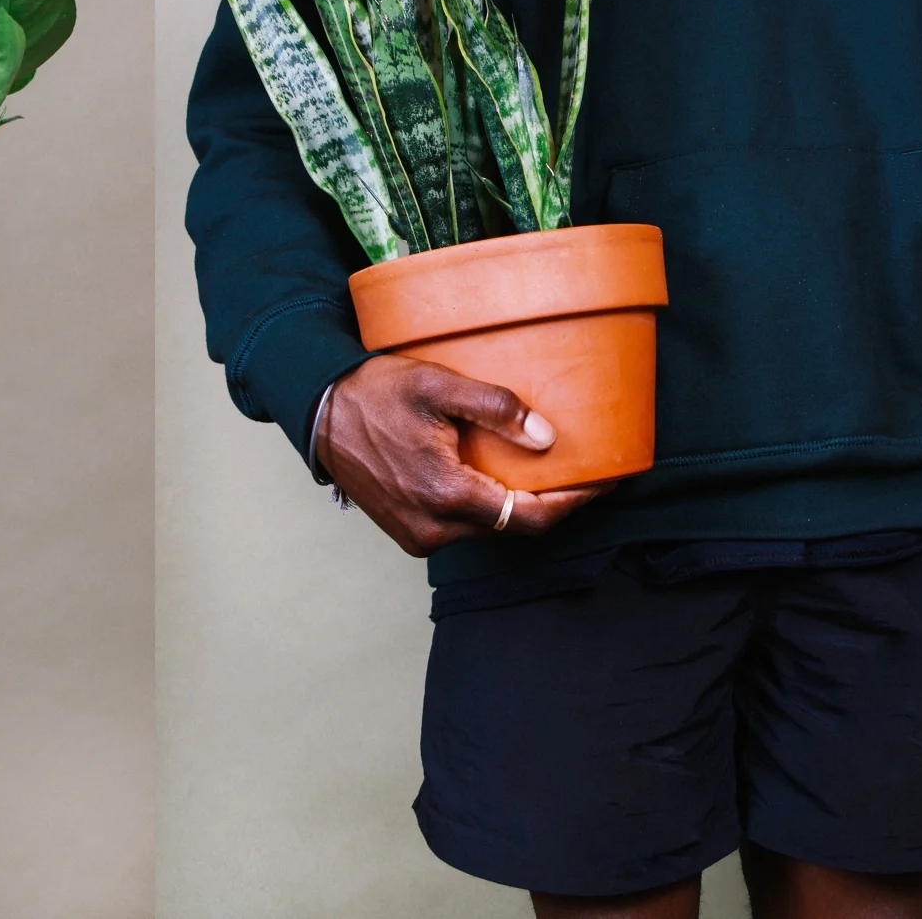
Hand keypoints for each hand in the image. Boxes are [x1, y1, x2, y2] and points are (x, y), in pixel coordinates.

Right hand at [317, 354, 611, 556]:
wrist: (317, 411)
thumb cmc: (372, 393)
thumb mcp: (435, 386)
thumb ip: (494, 408)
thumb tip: (546, 436)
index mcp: (445, 494)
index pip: (529, 516)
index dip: (573, 502)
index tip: (603, 483)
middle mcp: (433, 527)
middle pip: (511, 524)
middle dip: (547, 500)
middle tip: (578, 470)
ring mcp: (417, 535)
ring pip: (485, 526)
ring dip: (512, 501)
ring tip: (535, 467)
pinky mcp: (407, 531)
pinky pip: (459, 525)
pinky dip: (482, 504)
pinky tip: (489, 474)